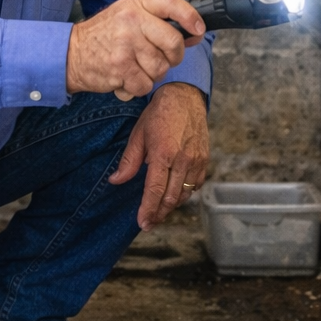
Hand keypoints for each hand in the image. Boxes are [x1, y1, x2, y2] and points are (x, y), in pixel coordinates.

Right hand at [65, 0, 204, 100]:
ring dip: (152, 73)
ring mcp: (125, 45)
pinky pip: (145, 85)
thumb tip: (193, 33)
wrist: (71, 53)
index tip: (198, 30)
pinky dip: (138, 86)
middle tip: (164, 58)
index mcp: (135, 4)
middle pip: (173, 41)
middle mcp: (131, 21)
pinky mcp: (120, 68)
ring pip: (161, 67)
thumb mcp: (127, 14)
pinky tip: (125, 77)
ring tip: (135, 66)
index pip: (171, 3)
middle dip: (174, 56)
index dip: (191, 17)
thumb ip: (157, 20)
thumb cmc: (104, 35)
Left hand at [108, 82, 208, 230]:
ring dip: (171, 206)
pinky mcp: (205, 159)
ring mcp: (196, 161)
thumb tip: (116, 181)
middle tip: (149, 223)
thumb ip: (129, 161)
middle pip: (171, 198)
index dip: (148, 210)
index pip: (155, 190)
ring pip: (184, 194)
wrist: (184, 97)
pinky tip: (175, 194)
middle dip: (159, 214)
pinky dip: (185, 193)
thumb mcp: (138, 134)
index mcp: (163, 153)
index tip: (143, 222)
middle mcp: (182, 160)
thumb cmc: (158, 114)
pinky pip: (196, 185)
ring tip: (159, 211)